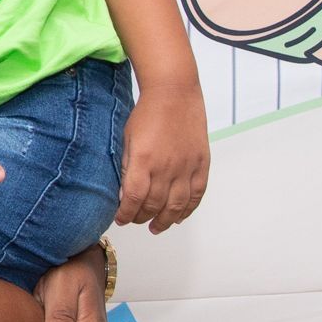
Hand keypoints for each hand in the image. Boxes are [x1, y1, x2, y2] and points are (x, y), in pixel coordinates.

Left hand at [115, 85, 209, 232]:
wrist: (174, 93)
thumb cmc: (147, 114)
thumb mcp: (127, 139)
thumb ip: (127, 168)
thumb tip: (125, 195)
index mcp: (144, 160)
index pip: (134, 199)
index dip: (126, 214)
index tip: (121, 219)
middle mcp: (166, 167)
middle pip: (154, 205)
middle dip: (142, 218)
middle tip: (136, 220)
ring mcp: (186, 166)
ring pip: (177, 206)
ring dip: (165, 221)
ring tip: (156, 227)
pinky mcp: (201, 163)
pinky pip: (197, 194)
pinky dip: (188, 210)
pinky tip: (179, 217)